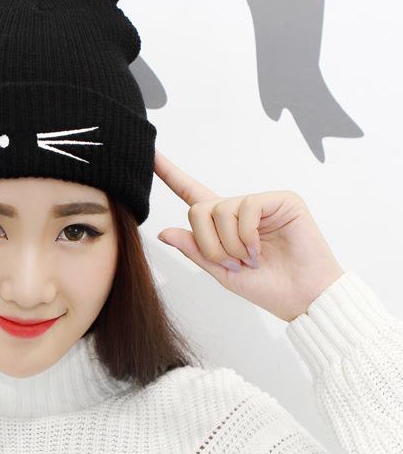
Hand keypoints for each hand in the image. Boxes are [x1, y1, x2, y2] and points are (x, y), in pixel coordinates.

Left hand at [153, 150, 344, 321]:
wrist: (302, 297)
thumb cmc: (266, 287)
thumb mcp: (220, 272)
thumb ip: (194, 250)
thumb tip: (163, 232)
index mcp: (222, 225)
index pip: (191, 193)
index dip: (170, 174)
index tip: (150, 155)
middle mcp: (239, 209)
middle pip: (199, 209)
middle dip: (208, 243)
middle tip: (231, 263)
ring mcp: (261, 203)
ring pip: (220, 209)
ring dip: (229, 244)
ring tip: (249, 260)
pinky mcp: (282, 200)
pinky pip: (246, 207)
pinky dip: (246, 235)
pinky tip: (258, 251)